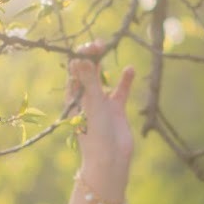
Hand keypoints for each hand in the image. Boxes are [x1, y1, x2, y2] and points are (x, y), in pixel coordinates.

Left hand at [69, 44, 134, 203]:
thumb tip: (81, 57)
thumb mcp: (92, 104)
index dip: (80, 56)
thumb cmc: (95, 134)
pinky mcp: (116, 109)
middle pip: (87, 70)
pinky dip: (124, 80)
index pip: (74, 70)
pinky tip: (129, 69)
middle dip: (92, 55)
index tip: (90, 47)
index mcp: (73, 96)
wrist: (110, 160)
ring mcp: (101, 103)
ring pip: (103, 77)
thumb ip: (89, 80)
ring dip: (105, 64)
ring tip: (108, 47)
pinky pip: (120, 90)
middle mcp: (86, 97)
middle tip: (100, 43)